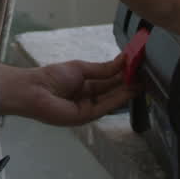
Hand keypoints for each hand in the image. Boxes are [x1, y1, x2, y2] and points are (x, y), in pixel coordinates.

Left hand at [0, 56, 135, 126]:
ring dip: (128, 90)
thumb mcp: (81, 68)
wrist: (34, 90)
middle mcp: (89, 97)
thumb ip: (103, 68)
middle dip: (129, 82)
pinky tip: (130, 89)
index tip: (136, 65)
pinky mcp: (87, 117)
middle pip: (113, 90)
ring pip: (113, 99)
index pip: (108, 79)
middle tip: (145, 73)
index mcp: (85, 84)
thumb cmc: (52, 77)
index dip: (123, 73)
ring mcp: (89, 108)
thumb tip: (122, 61)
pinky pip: (106, 106)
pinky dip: (119, 98)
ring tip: (142, 80)